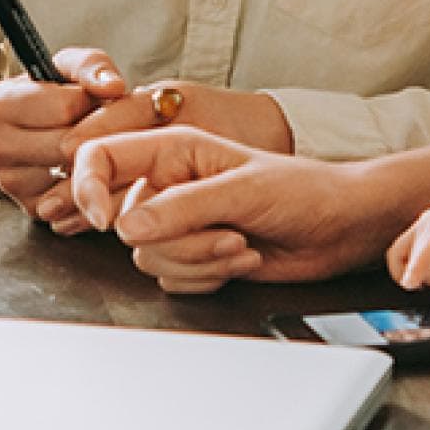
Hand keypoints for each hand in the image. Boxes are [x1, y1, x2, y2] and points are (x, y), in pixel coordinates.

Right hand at [0, 47, 128, 225]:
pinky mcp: (30, 206)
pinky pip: (78, 200)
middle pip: (70, 145)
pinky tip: (96, 168)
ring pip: (75, 175)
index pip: (65, 107)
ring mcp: (10, 181)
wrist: (14, 132)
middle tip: (116, 125)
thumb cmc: (45, 95)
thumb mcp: (63, 68)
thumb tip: (114, 88)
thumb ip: (91, 66)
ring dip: (100, 160)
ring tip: (104, 144)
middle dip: (102, 134)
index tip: (97, 100)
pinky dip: (94, 184)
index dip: (92, 102)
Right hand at [72, 128, 386, 291]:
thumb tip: (126, 227)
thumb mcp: (242, 191)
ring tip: (240, 244)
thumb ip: (181, 208)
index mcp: (172, 149)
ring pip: (148, 257)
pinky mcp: (193, 256)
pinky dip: (206, 278)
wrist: (341, 228)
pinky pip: (170, 280)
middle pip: (127, 225)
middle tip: (228, 231)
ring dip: (199, 261)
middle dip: (180, 240)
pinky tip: (240, 260)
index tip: (107, 221)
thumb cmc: (304, 191)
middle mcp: (168, 185)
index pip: (100, 158)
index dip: (89, 189)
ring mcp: (179, 223)